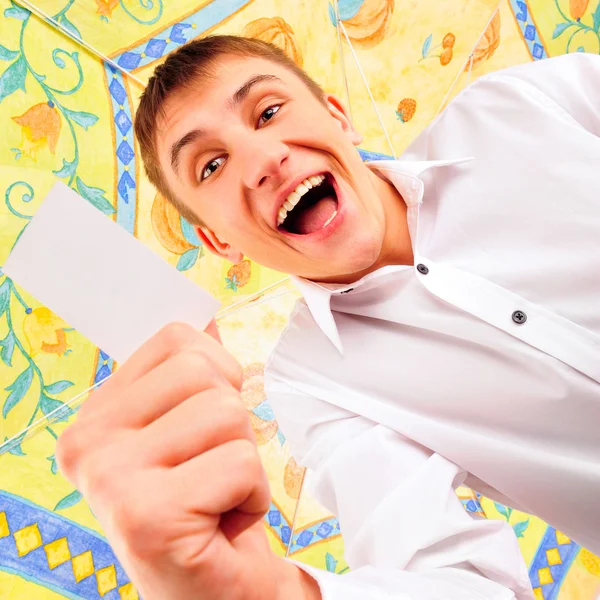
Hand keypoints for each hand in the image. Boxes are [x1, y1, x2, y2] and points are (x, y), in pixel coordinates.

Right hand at [56, 322, 318, 599]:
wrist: (216, 586)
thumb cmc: (206, 503)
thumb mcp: (190, 429)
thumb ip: (190, 372)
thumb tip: (204, 314)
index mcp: (96, 415)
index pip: (177, 339)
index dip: (217, 377)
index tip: (204, 429)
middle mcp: (87, 443)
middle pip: (205, 372)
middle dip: (234, 423)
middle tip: (214, 471)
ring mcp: (110, 479)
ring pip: (228, 413)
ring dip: (244, 460)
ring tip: (217, 496)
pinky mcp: (146, 516)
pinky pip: (241, 463)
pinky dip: (252, 495)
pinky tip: (222, 524)